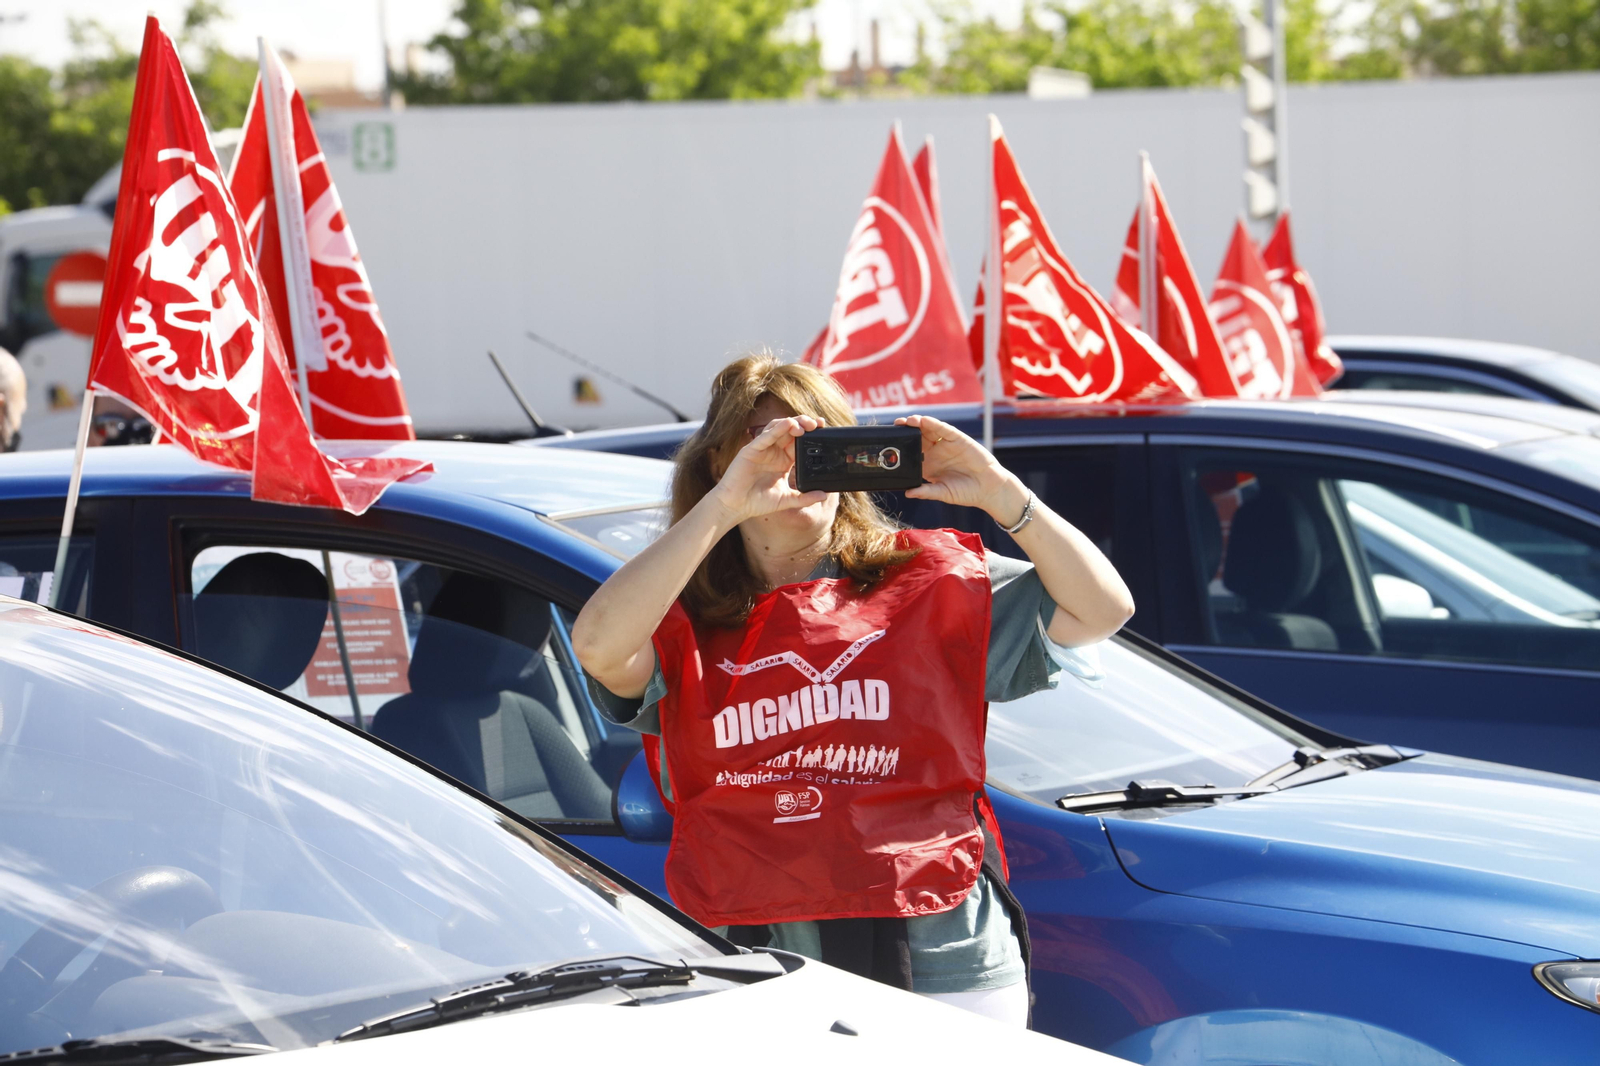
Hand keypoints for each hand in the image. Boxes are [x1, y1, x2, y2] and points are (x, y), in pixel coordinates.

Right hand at [708, 415, 829, 523]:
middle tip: (817, 424)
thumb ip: (805, 498)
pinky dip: (777, 429)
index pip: (799, 441)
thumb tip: (825, 495)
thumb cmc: (758, 502)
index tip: (823, 429)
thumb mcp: (787, 500)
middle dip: (805, 424)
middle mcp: (774, 451)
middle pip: (791, 430)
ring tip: (805, 425)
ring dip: (792, 423)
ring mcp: (762, 449)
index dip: (811, 434)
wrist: (736, 507)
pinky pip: (765, 436)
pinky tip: (788, 424)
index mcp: (783, 460)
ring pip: (778, 428)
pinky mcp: (751, 450)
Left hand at [898, 415, 1028, 525]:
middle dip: (906, 431)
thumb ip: (926, 492)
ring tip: (907, 421)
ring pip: (928, 430)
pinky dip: (934, 424)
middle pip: (917, 437)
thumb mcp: (943, 493)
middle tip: (895, 426)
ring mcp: (946, 444)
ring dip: (917, 424)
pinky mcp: (958, 439)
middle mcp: (935, 452)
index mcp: (928, 465)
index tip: (888, 444)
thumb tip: (908, 493)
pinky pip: (944, 429)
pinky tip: (925, 421)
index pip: (911, 452)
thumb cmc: (966, 492)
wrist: (989, 488)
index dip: (900, 447)